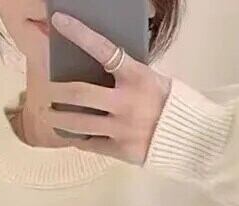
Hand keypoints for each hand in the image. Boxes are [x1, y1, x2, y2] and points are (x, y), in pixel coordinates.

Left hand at [44, 11, 171, 165]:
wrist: (191, 140)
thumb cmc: (172, 105)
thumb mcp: (154, 81)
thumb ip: (128, 76)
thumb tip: (100, 69)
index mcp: (136, 77)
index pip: (103, 49)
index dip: (79, 33)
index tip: (58, 21)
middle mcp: (125, 102)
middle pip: (79, 93)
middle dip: (56, 91)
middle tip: (47, 90)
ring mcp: (121, 128)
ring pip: (78, 122)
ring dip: (58, 118)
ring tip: (49, 115)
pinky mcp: (120, 149)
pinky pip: (91, 144)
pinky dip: (78, 139)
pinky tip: (72, 136)